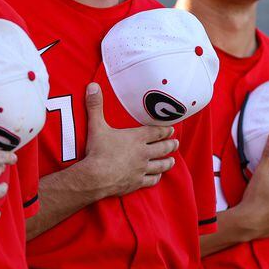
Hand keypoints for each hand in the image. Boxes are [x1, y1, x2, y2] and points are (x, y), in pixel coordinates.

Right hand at [82, 82, 177, 199]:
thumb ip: (95, 106)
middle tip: (176, 143)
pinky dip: (156, 177)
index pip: (155, 132)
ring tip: (172, 161)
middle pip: (162, 148)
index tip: (172, 129)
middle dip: (170, 145)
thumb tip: (92, 86)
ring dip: (167, 162)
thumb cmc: (97, 151)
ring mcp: (141, 169)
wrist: (95, 177)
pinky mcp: (137, 182)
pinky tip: (157, 177)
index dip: (165, 130)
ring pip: (160, 165)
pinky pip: (151, 180)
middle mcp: (142, 153)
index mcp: (136, 138)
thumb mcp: (96, 125)